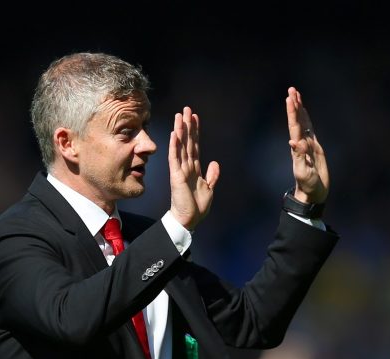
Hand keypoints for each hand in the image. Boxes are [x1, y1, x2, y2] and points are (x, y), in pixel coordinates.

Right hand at [168, 107, 219, 229]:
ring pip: (180, 146)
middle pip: (187, 141)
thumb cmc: (197, 207)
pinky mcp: (176, 175)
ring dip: (180, 130)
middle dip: (187, 125)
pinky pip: (174, 158)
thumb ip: (212, 176)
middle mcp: (186, 166)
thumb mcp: (209, 189)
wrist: (189, 219)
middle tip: (186, 109)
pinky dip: (174, 146)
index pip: (194, 146)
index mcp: (194, 168)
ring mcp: (180, 170)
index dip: (195, 131)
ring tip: (180, 116)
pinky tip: (174, 134)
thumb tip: (215, 163)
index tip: (195, 117)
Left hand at [287, 87, 328, 203]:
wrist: (313, 193)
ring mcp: (308, 145)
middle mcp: (301, 143)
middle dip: (294, 105)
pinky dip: (307, 119)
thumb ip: (299, 157)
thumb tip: (293, 142)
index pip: (294, 126)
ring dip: (299, 109)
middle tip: (291, 89)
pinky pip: (310, 130)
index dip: (292, 112)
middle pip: (297, 120)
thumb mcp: (303, 172)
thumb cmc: (307, 185)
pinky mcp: (315, 148)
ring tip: (296, 94)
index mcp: (297, 148)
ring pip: (303, 122)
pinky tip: (304, 112)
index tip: (290, 99)